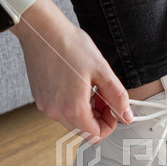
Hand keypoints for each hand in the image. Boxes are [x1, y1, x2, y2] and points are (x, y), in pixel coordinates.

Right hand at [11, 0, 131, 141]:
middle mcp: (56, 112)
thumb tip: (126, 115)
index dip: (110, 125)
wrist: (41, 29)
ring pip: (73, 122)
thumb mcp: (102, 70)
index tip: (113, 110)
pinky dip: (73, 105)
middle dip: (99, 118)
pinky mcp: (40, 100)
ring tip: (90, 88)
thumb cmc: (68, 45)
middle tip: (103, 96)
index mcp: (72, 108)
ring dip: (87, 112)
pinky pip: (61, 112)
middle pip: (84, 131)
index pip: (96, 136)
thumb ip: (117, 97)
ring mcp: (46, 107)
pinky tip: (77, 85)